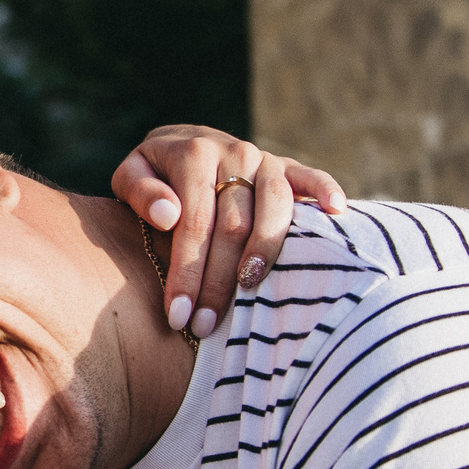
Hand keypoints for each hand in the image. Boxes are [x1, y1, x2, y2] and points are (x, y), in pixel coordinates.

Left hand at [111, 127, 344, 338]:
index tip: (178, 317)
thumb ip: (140, 191)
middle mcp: (234, 152)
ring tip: (251, 290)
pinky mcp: (288, 167)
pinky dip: (327, 190)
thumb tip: (167, 215)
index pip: (194, 223)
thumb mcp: (131, 174)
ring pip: (275, 207)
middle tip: (205, 326)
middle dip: (218, 281)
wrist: (182, 142)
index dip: (186, 272)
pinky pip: (312, 176)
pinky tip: (336, 212)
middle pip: (234, 225)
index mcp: (193, 154)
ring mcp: (265, 159)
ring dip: (266, 251)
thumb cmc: (154, 175)